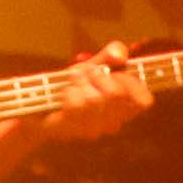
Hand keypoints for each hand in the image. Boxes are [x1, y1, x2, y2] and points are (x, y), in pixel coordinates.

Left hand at [35, 43, 152, 146]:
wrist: (39, 103)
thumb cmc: (72, 84)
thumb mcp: (95, 65)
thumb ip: (111, 55)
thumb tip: (119, 54)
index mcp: (123, 107)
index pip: (143, 101)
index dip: (133, 84)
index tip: (116, 73)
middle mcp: (112, 122)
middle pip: (116, 94)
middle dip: (98, 76)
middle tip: (88, 75)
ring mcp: (93, 129)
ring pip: (94, 99)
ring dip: (80, 83)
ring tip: (73, 83)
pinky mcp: (72, 129)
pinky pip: (76, 104)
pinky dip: (69, 91)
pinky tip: (65, 93)